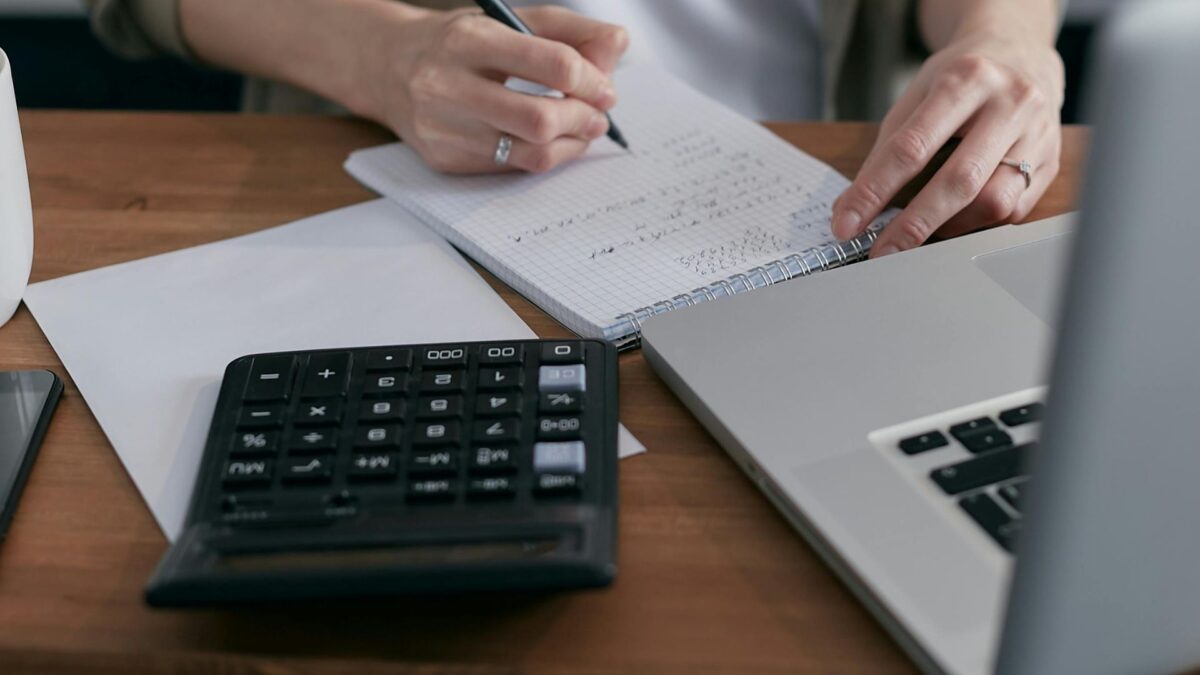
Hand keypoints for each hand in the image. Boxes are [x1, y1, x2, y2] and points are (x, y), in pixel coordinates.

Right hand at [364, 5, 627, 173]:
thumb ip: (570, 31)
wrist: (388, 67)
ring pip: (530, 153)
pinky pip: (511, 168)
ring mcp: (442, 128)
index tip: (605, 88)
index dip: (591, 79)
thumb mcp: (511, 20)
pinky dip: (542, 156)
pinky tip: (549, 140)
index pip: (552, 63)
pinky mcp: (444, 160)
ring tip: (581, 129)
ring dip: (570, 144)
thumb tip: (618, 47)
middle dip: (582, 119)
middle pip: (540, 119)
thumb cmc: (462, 42)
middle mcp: (447, 85)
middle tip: (597, 115)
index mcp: (469, 40)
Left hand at [831, 32, 1064, 256]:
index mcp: (966, 79)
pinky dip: (977, 222)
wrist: (1020, 52)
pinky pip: (1013, 210)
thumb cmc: (961, 77)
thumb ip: (887, 148)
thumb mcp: (917, 94)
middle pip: (959, 181)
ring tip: (923, 228)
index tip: (847, 224)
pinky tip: (958, 217)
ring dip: (949, 226)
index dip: (874, 191)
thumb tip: (853, 208)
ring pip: (994, 202)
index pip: (912, 147)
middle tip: (881, 251)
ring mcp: (1038, 133)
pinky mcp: (1052, 161)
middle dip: (914, 224)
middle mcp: (1011, 103)